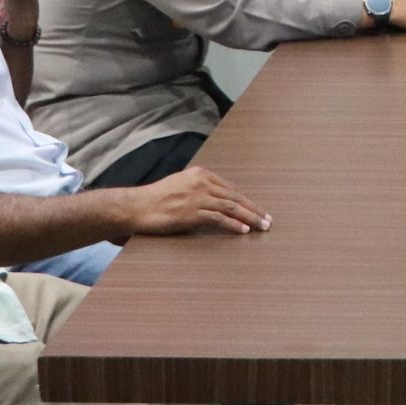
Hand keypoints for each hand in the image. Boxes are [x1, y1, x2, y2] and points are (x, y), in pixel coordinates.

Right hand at [128, 165, 270, 235]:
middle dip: (254, 209)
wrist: (137, 206)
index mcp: (200, 174)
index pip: (230, 189)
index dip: (246, 200)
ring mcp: (197, 198)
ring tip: (262, 227)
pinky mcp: (192, 213)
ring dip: (250, 218)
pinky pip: (219, 219)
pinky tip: (244, 230)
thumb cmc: (157, 199)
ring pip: (231, 208)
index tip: (258, 209)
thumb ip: (199, 190)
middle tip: (268, 220)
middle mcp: (202, 183)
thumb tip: (217, 202)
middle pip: (235, 197)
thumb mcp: (181, 186)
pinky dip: (234, 225)